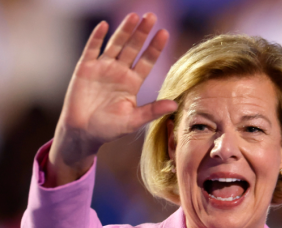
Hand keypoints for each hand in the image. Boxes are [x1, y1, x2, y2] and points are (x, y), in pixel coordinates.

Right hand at [48, 13, 177, 185]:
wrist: (82, 132)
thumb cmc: (109, 128)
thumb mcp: (133, 120)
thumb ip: (152, 111)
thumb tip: (175, 105)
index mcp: (132, 83)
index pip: (147, 61)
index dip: (155, 47)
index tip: (164, 33)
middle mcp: (119, 72)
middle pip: (133, 48)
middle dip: (142, 33)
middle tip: (152, 16)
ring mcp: (102, 68)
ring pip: (116, 44)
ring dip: (124, 30)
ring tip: (134, 15)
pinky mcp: (85, 68)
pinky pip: (91, 49)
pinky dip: (97, 37)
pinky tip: (104, 25)